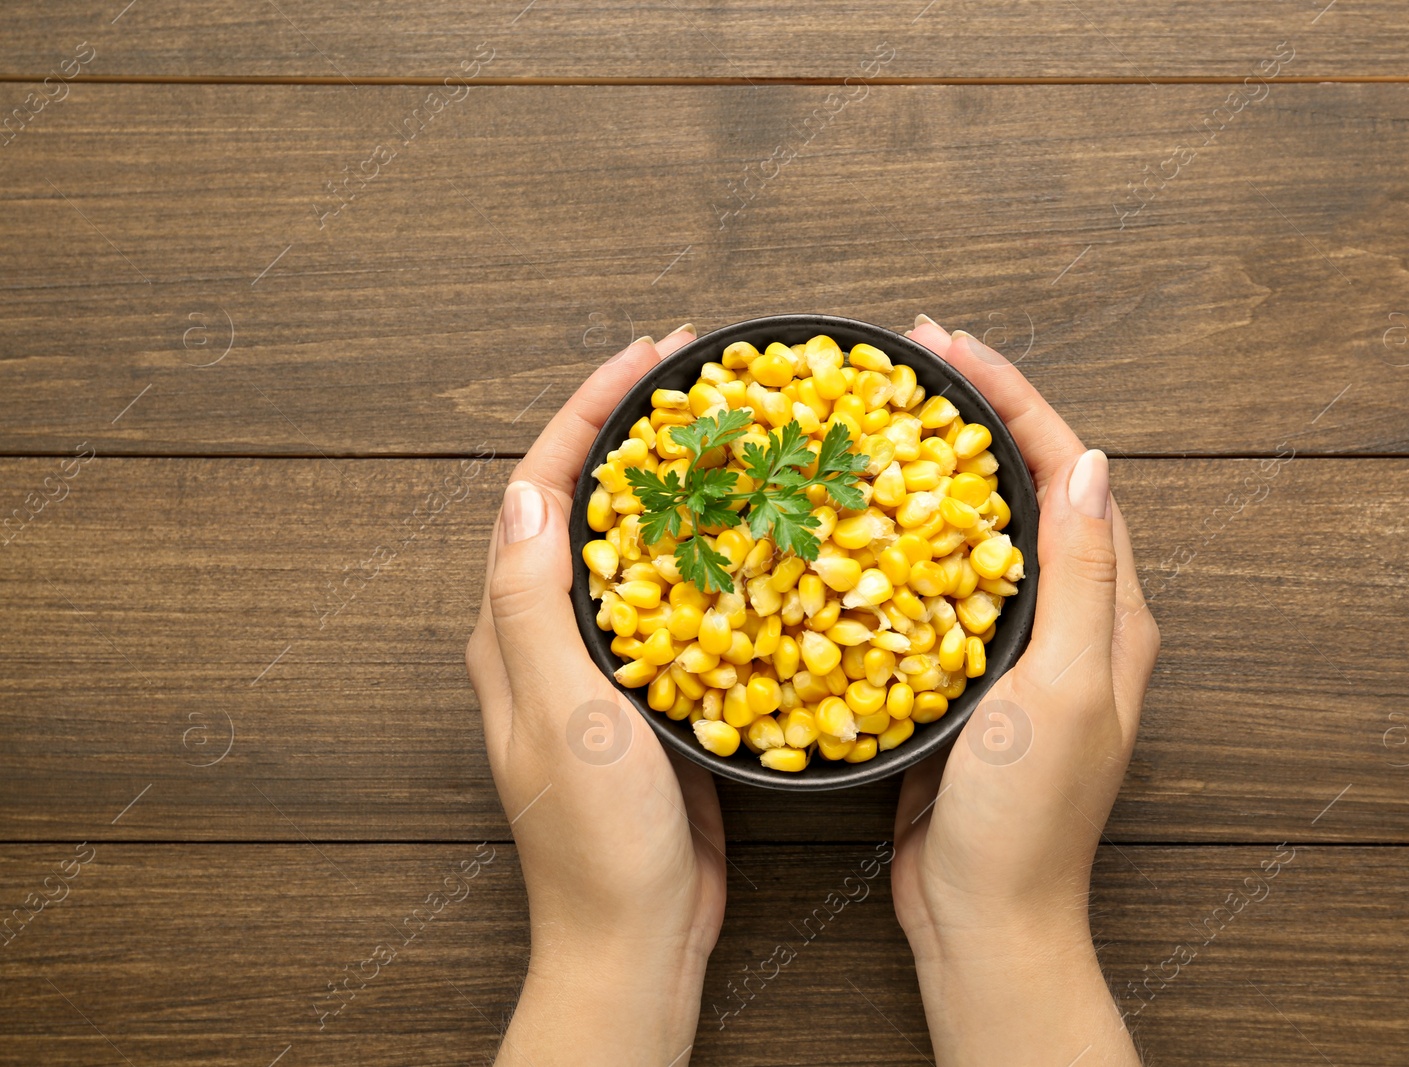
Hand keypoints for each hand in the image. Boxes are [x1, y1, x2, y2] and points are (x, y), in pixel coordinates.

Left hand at [466, 326, 726, 1066]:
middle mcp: (549, 638)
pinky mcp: (650, 696)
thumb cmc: (595, 841)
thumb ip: (533, 603)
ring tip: (735, 437)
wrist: (635, 940)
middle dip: (635, 431)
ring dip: (679, 485)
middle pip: (587, 504)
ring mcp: (602, 667)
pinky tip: (762, 539)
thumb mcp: (562, 711)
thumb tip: (530, 489)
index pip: (542, 490)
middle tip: (699, 382)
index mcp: (514, 630)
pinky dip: (714, 555)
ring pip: (638, 548)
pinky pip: (680, 602)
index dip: (591, 413)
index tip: (648, 356)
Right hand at [891, 317, 1159, 1065]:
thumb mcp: (1060, 688)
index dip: (1014, 399)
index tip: (949, 345)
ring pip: (982, 530)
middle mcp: (1073, 621)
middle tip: (910, 366)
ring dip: (939, 468)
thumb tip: (1088, 463)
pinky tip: (857, 523)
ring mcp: (1019, 650)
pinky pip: (942, 585)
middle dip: (976, 415)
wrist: (985, 919)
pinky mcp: (970, 679)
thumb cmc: (1027, 818)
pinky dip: (905, 538)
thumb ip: (1077, 577)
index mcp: (1109, 613)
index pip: (1070, 472)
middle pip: (1030, 487)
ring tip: (881, 422)